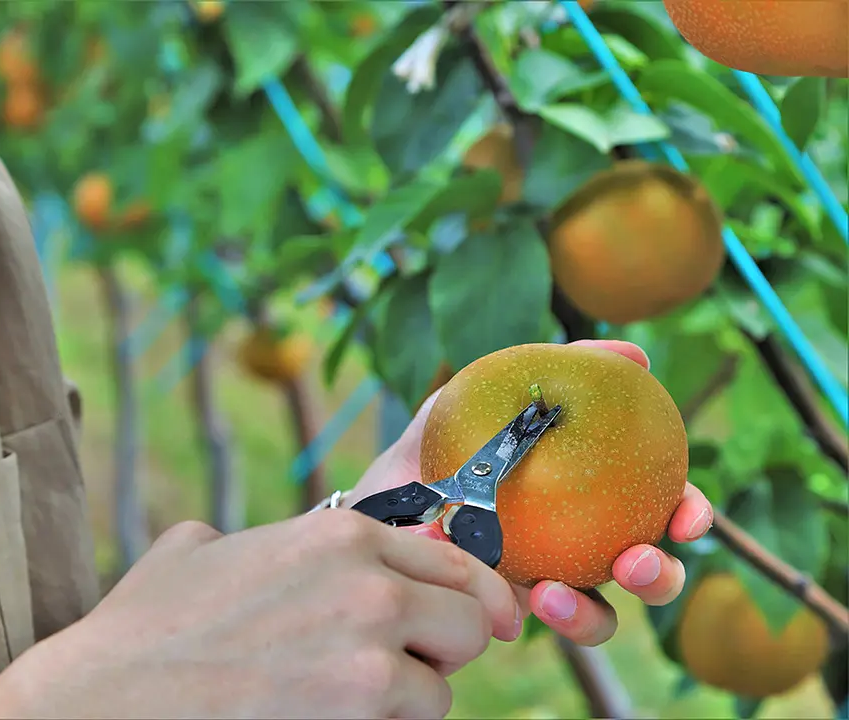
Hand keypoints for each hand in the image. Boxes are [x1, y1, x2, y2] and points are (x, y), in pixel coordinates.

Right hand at [0, 510, 522, 718]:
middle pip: (471, 621)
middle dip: (442, 648)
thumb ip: (252, 540)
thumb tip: (239, 546)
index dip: (469, 594)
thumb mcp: (198, 550)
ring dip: (406, 701)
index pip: (452, 560)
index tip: (486, 617)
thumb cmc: (145, 629)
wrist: (104, 700)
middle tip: (397, 667)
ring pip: (442, 688)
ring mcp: (370, 655)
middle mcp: (368, 584)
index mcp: (339, 534)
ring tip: (339, 700)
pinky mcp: (361, 716)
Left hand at [344, 339, 713, 646]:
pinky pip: (528, 627)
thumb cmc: (439, 443)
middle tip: (635, 563)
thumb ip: (557, 368)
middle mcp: (575, 546)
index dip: (688, 515)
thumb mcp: (488, 393)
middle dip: (659, 577)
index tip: (688, 518)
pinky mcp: (499, 614)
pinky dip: (524, 616)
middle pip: (644, 572)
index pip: (655, 508)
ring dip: (592, 615)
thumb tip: (634, 354)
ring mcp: (541, 585)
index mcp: (588, 499)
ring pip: (598, 618)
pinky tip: (508, 598)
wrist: (377, 496)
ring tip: (552, 595)